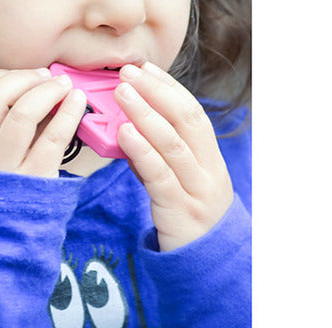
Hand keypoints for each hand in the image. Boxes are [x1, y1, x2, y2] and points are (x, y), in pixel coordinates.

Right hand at [0, 68, 86, 177]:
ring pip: (22, 113)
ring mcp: (2, 170)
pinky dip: (68, 112)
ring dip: (47, 91)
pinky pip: (53, 138)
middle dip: (24, 78)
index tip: (19, 76)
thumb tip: (30, 88)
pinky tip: (76, 102)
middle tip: (45, 76)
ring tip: (63, 86)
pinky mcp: (34, 183)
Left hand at [115, 62, 233, 251]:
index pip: (191, 111)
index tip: (146, 67)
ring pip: (173, 143)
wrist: (209, 264)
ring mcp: (197, 189)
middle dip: (156, 91)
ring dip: (146, 113)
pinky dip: (142, 150)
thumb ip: (158, 151)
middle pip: (186, 120)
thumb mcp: (179, 177)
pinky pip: (161, 176)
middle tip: (128, 72)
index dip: (169, 87)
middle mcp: (208, 168)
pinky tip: (125, 132)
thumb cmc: (187, 211)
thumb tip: (128, 121)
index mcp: (209, 156)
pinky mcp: (180, 211)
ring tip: (123, 92)